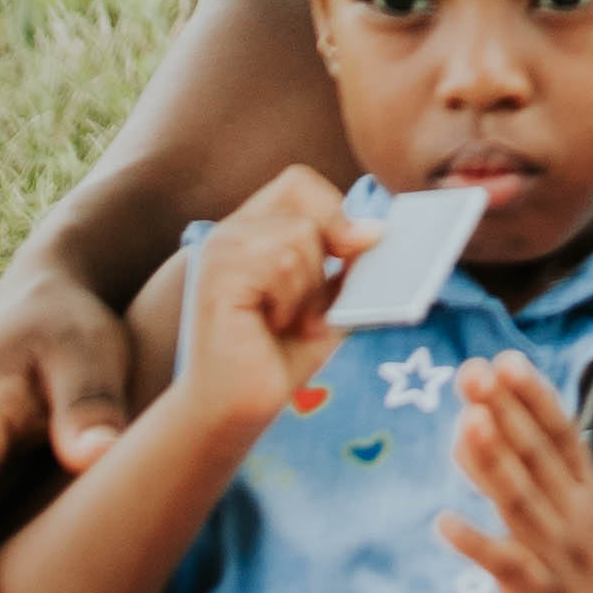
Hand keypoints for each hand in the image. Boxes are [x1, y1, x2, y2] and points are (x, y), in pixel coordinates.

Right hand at [174, 166, 368, 442]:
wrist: (239, 409)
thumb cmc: (280, 356)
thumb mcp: (329, 301)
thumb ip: (348, 263)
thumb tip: (376, 229)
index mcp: (254, 230)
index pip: (299, 183)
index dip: (333, 209)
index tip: (357, 248)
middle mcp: (231, 232)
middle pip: (303, 202)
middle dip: (323, 256)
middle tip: (304, 307)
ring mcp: (219, 252)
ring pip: (298, 235)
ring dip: (305, 289)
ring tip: (282, 321)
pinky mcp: (216, 277)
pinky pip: (279, 262)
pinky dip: (288, 301)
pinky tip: (267, 325)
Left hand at [444, 353, 592, 592]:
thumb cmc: (592, 571)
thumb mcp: (575, 518)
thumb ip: (527, 476)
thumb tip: (471, 426)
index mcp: (586, 492)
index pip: (559, 433)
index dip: (533, 396)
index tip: (505, 359)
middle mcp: (574, 515)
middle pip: (536, 456)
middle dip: (504, 411)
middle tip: (473, 373)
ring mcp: (556, 555)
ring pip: (521, 500)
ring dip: (494, 460)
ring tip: (467, 421)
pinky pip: (503, 565)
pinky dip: (474, 542)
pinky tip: (442, 522)